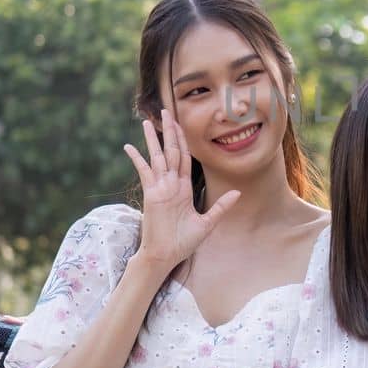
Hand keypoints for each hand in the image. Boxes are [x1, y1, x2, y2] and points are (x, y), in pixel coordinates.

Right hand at [123, 106, 240, 278]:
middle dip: (171, 132)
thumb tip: (238, 193)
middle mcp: (171, 185)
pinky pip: (144, 172)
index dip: (185, 141)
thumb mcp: (207, 223)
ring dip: (154, 139)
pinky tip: (129, 146)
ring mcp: (160, 188)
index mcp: (184, 189)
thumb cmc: (183, 242)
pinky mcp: (151, 194)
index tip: (182, 125)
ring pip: (158, 157)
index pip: (185, 158)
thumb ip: (221, 206)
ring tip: (149, 121)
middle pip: (172, 152)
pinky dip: (137, 158)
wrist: (165, 256)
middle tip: (168, 112)